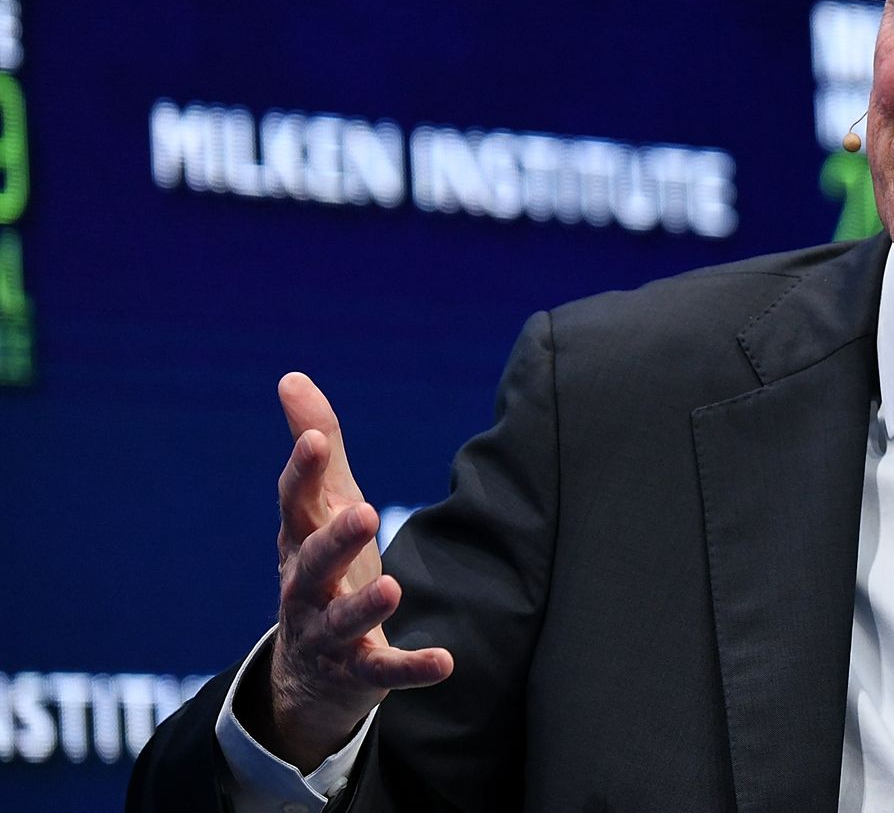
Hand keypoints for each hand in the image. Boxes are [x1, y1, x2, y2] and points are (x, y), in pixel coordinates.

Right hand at [240, 373, 453, 771]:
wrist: (307, 673)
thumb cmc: (323, 566)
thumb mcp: (322, 507)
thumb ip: (317, 445)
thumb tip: (291, 377)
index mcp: (300, 540)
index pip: (295, 503)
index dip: (303, 471)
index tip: (314, 440)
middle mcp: (306, 587)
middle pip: (314, 561)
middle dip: (336, 538)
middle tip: (364, 511)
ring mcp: (329, 633)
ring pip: (342, 620)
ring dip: (364, 606)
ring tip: (391, 587)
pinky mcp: (359, 672)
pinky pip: (384, 672)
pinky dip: (412, 668)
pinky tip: (445, 662)